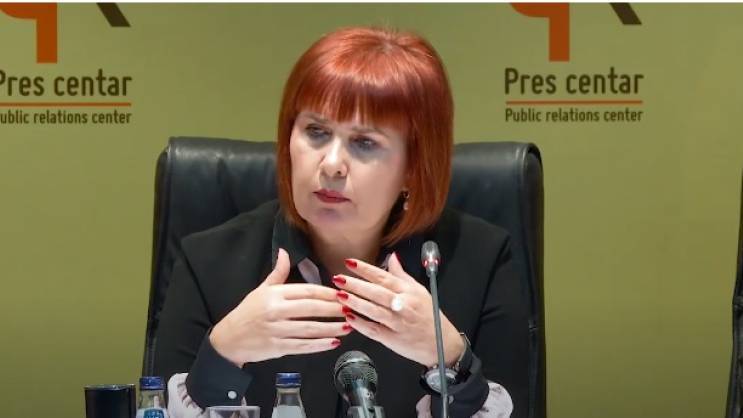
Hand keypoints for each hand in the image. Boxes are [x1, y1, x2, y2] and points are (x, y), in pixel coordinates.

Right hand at [210, 248, 349, 365]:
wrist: (229, 339)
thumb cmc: (247, 312)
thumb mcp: (261, 290)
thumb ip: (278, 272)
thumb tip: (285, 251)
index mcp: (274, 294)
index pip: (306, 290)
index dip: (327, 292)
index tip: (343, 293)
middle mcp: (275, 311)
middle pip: (311, 308)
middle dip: (334, 309)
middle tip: (352, 309)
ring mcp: (277, 330)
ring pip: (310, 329)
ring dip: (331, 328)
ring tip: (348, 326)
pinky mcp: (278, 347)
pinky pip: (303, 346)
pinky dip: (319, 345)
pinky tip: (333, 343)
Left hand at [332, 253, 464, 367]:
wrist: (442, 343)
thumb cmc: (429, 316)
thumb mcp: (419, 291)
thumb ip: (402, 275)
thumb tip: (392, 257)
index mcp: (408, 292)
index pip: (384, 277)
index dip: (366, 269)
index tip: (350, 262)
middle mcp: (403, 305)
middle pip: (377, 292)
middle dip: (356, 284)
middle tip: (339, 278)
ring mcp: (398, 323)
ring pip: (374, 311)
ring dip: (356, 302)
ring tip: (340, 295)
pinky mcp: (393, 339)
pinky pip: (374, 330)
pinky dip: (361, 324)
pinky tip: (349, 318)